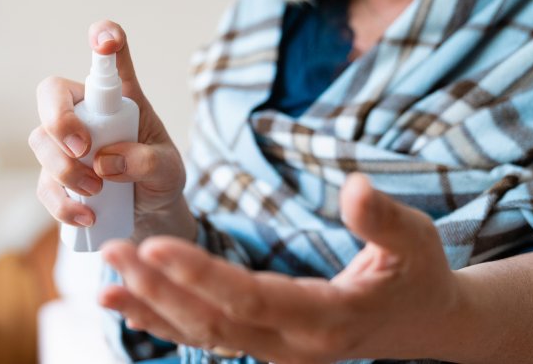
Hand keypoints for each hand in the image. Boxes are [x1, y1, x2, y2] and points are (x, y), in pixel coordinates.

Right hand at [28, 20, 196, 241]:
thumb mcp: (168, 170)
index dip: (104, 38)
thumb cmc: (160, 178)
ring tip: (97, 189)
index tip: (105, 41)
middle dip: (59, 118)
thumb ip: (146, 161)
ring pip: (41, 140)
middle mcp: (86, 114)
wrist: (150, 214)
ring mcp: (65, 145)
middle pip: (51, 93)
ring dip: (64, 168)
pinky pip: (43, 185)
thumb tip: (104, 163)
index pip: (109, 58)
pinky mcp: (55, 177)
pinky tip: (87, 215)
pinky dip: (62, 203)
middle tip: (83, 148)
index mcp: (120, 99)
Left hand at [99, 173, 462, 362]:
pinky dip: (167, 322)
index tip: (155, 243)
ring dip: (154, 308)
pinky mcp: (268, 345)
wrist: (427, 323)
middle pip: (215, 322)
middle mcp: (296, 347)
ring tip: (106, 284)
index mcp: (329, 318)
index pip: (252, 298)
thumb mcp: (415, 239)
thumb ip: (382, 217)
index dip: (201, 275)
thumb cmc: (419, 274)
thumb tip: (354, 185)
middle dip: (160, 289)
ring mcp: (279, 353)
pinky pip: (211, 337)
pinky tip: (131, 304)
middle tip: (116, 251)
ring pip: (206, 336)